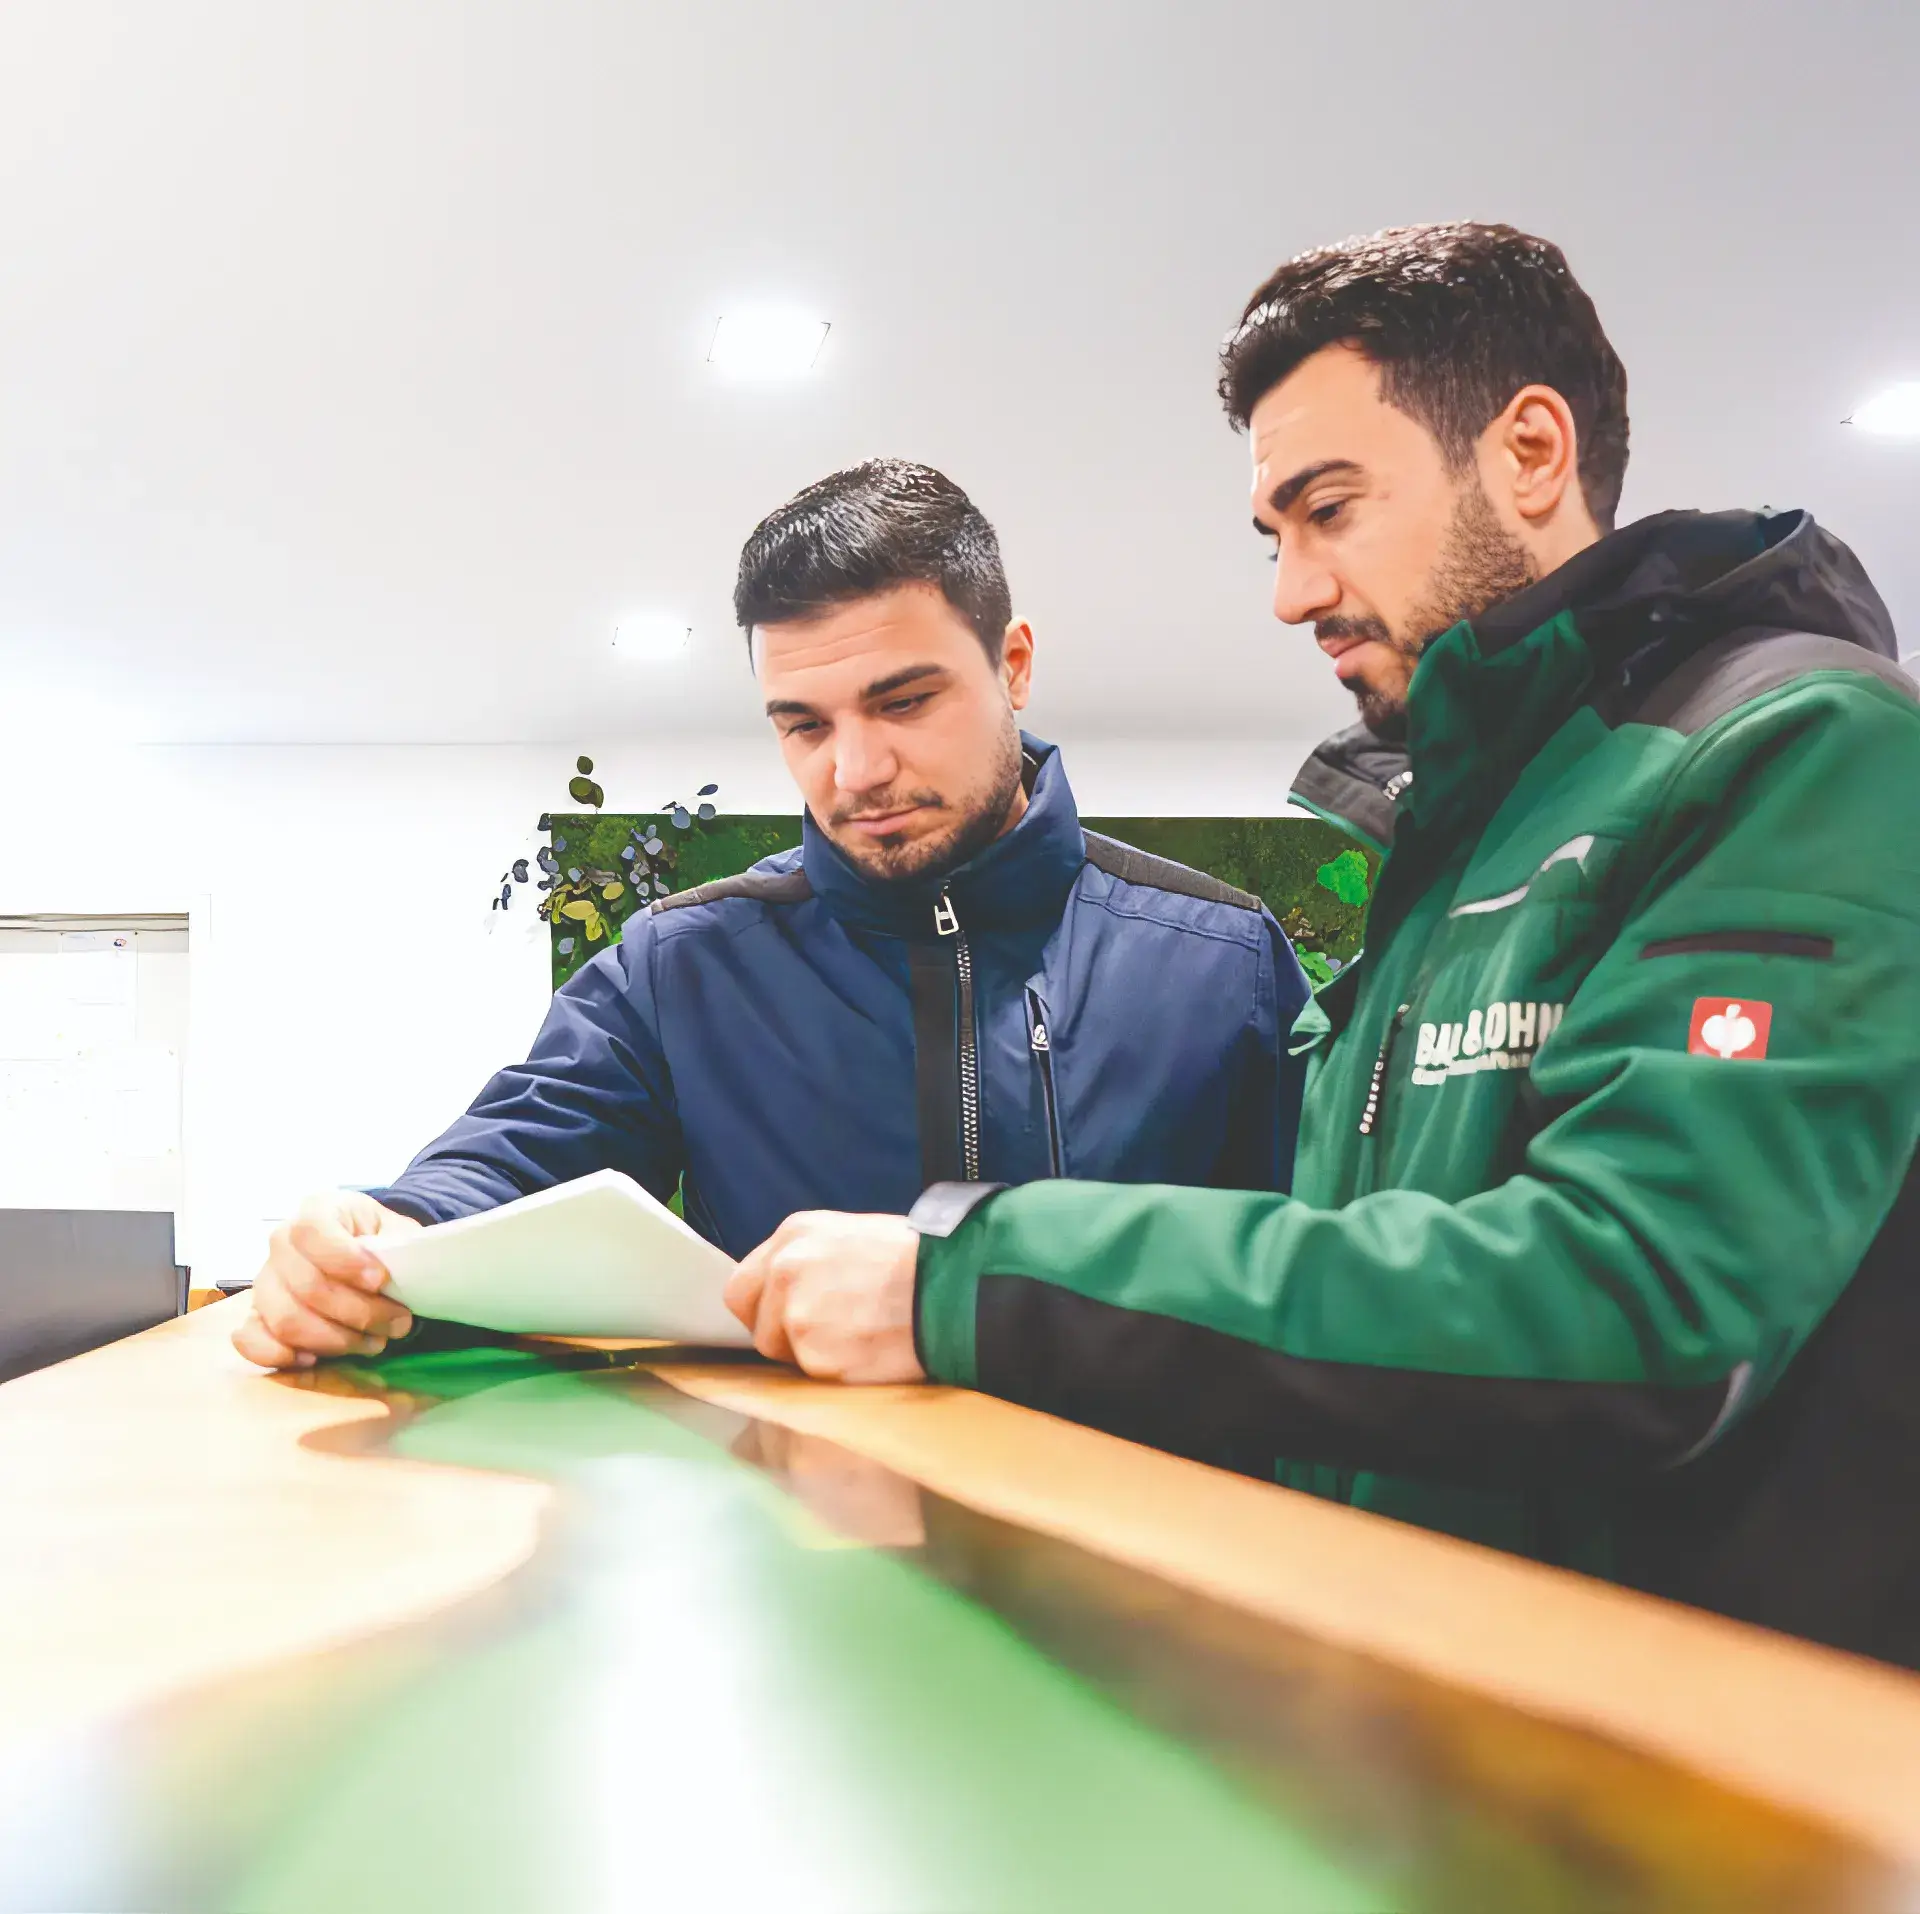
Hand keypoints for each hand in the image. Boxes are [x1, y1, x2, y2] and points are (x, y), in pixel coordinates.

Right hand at [232, 1191, 423, 1369]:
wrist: (369, 1255)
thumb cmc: (383, 1241)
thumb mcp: (398, 1232)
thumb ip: (396, 1250)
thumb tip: (392, 1279)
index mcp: (318, 1209)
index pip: (313, 1230)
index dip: (345, 1260)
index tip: (380, 1280)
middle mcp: (282, 1241)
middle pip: (308, 1286)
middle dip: (359, 1313)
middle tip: (398, 1323)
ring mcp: (265, 1279)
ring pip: (287, 1320)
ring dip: (336, 1340)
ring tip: (374, 1342)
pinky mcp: (257, 1314)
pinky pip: (251, 1340)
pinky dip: (280, 1355)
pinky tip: (314, 1360)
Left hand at [725, 1212, 924, 1383]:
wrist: (953, 1285)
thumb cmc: (918, 1259)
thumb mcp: (854, 1236)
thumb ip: (812, 1262)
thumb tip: (795, 1292)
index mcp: (794, 1235)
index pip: (743, 1286)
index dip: (764, 1309)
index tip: (783, 1320)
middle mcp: (784, 1270)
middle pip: (756, 1323)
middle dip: (781, 1336)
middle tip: (823, 1338)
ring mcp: (795, 1314)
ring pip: (783, 1353)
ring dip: (811, 1356)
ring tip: (857, 1341)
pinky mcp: (814, 1355)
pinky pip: (813, 1375)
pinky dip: (837, 1373)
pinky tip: (868, 1354)